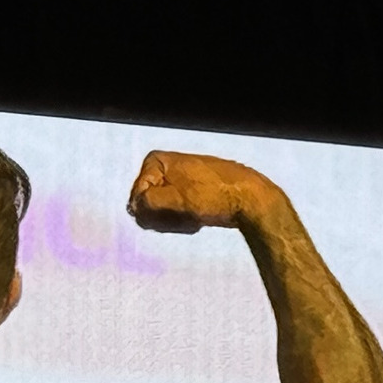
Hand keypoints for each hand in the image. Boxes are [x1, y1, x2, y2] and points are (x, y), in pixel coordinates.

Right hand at [128, 151, 277, 234]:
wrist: (248, 198)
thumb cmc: (212, 196)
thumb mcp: (174, 201)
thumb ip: (147, 203)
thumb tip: (134, 206)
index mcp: (155, 161)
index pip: (137, 198)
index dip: (153, 212)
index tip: (173, 212)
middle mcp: (163, 166)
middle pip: (147, 205)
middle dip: (164, 218)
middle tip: (185, 218)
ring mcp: (176, 179)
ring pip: (161, 212)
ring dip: (175, 222)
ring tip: (194, 218)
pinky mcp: (188, 191)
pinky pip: (176, 213)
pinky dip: (185, 221)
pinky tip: (199, 219)